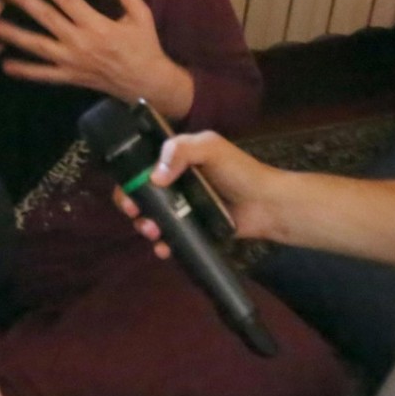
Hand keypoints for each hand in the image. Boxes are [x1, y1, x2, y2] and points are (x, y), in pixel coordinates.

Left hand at [0, 0, 194, 117]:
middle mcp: (79, 42)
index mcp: (96, 24)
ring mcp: (71, 62)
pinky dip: (24, 71)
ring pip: (37, 46)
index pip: (66, 0)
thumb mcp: (140, 15)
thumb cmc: (144, 47)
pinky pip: (43, 75)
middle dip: (24, 2)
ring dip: (14, 35)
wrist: (147, 84)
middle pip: (46, 18)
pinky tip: (5, 64)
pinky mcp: (69, 78)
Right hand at [114, 131, 284, 257]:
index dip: (128, 180)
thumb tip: (153, 178)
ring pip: (150, 218)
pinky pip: (169, 238)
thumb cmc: (239, 171)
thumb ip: (180, 150)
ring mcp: (181, 209)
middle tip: (136, 214)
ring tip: (154, 232)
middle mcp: (173, 184)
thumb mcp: (210, 147)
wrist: (267, 205)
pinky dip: (162, 245)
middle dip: (131, 206)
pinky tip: (164, 248)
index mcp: (174, 161)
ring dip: (145, 226)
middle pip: (139, 195)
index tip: (128, 193)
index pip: (140, 167)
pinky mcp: (191, 230)